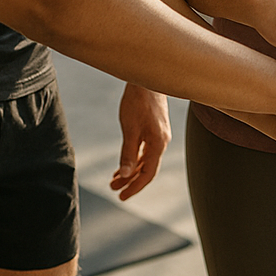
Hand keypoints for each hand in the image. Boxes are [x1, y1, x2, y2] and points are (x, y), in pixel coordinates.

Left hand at [111, 84, 171, 199]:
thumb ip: (128, 153)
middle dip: (130, 181)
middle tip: (114, 190)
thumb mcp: (129, 129)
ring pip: (146, 160)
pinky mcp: (155, 128)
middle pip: (147, 169)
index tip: (121, 196)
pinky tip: (125, 161)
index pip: (148, 174)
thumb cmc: (138, 101)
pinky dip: (135, 158)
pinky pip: (145, 150)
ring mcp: (159, 135)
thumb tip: (125, 175)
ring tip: (115, 179)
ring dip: (131, 170)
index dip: (135, 187)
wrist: (148, 78)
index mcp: (158, 144)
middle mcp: (162, 141)